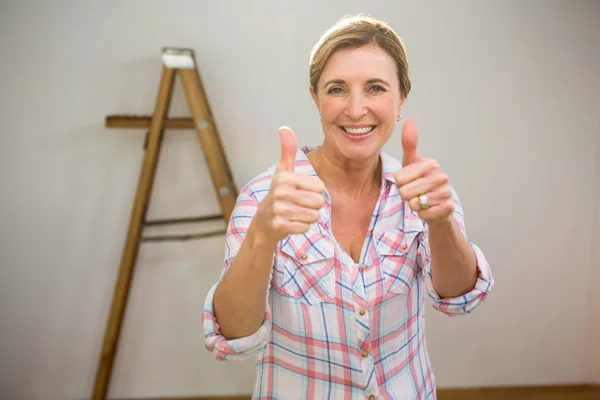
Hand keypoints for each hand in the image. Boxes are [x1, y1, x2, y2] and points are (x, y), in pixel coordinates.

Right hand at [254, 127, 325, 241]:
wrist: (262, 224)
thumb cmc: (277, 196)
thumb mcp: (282, 172)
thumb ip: (287, 151)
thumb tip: (284, 128)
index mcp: (284, 177)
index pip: (320, 187)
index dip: (314, 192)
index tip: (299, 193)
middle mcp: (280, 192)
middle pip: (319, 202)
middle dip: (312, 206)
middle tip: (298, 205)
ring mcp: (279, 210)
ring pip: (314, 216)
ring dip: (307, 217)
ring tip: (294, 214)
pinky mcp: (280, 226)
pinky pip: (305, 228)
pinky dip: (301, 228)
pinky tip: (290, 224)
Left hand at [395, 119, 453, 224]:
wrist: (436, 206)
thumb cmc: (420, 182)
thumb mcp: (411, 163)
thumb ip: (409, 144)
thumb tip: (410, 120)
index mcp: (431, 164)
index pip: (399, 178)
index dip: (400, 184)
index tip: (409, 181)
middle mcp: (441, 176)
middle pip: (406, 192)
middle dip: (406, 196)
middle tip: (415, 193)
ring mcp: (446, 192)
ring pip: (415, 204)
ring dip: (415, 206)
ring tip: (422, 200)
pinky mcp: (448, 208)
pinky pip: (424, 214)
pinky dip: (422, 215)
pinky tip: (428, 209)